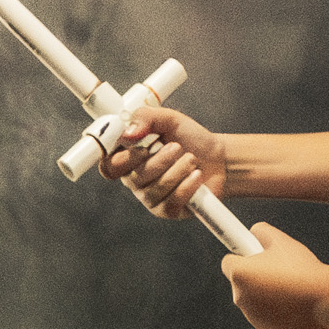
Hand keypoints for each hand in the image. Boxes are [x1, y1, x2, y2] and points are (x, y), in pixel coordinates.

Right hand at [100, 104, 227, 220]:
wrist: (219, 157)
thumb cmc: (190, 138)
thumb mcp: (169, 119)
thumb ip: (146, 117)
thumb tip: (129, 132)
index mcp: (129, 158)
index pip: (109, 166)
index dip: (122, 159)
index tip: (141, 146)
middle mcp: (135, 180)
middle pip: (134, 177)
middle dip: (160, 160)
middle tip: (177, 147)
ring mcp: (150, 198)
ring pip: (155, 190)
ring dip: (178, 171)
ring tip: (191, 159)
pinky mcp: (168, 211)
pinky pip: (171, 202)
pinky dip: (187, 186)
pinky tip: (196, 176)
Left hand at [221, 223, 328, 328]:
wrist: (327, 301)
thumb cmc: (304, 269)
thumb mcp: (282, 241)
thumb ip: (261, 232)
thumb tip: (254, 232)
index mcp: (238, 274)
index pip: (229, 262)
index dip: (243, 257)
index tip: (253, 254)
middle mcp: (240, 298)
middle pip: (242, 283)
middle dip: (256, 277)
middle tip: (280, 270)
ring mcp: (253, 318)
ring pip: (256, 302)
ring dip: (268, 295)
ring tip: (293, 287)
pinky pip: (270, 317)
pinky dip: (279, 312)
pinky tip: (298, 304)